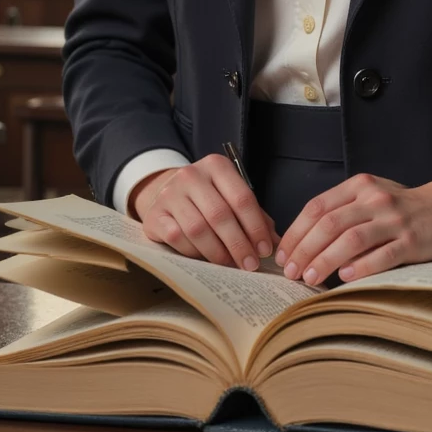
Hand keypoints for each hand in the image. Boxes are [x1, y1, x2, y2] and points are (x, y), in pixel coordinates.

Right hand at [131, 157, 279, 270]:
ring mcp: (170, 193)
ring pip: (198, 228)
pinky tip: (205, 259)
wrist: (168, 193)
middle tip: (250, 264)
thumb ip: (255, 216)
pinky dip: (194, 252)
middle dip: (239, 244)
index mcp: (217, 166)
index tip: (265, 250)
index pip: (242, 197)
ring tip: (230, 265)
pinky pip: (177, 238)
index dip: (255, 227)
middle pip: (220, 214)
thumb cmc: (208, 199)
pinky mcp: (155, 214)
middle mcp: (191, 175)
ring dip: (218, 252)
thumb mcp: (231, 198)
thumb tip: (276, 243)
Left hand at [275, 173, 431, 286]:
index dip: (296, 232)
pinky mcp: (411, 241)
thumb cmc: (402, 207)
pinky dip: (360, 267)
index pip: (317, 207)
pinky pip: (381, 255)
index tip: (283, 254)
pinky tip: (344, 278)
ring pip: (351, 240)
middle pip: (329, 224)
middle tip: (290, 272)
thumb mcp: (371, 197)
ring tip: (310, 278)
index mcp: (359, 186)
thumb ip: (342, 212)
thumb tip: (303, 243)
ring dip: (325, 261)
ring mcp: (394, 220)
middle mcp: (374, 199)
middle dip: (304, 250)